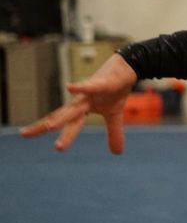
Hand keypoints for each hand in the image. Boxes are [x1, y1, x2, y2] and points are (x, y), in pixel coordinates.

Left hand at [20, 53, 137, 153]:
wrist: (125, 69)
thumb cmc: (114, 90)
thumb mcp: (114, 115)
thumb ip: (113, 133)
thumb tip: (116, 153)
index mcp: (81, 110)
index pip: (61, 122)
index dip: (42, 127)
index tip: (24, 134)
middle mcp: (81, 102)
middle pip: (62, 117)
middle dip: (44, 126)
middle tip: (24, 134)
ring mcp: (90, 93)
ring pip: (75, 107)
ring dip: (63, 117)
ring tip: (50, 127)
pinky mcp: (102, 84)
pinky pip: (91, 86)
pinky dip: (81, 87)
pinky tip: (70, 87)